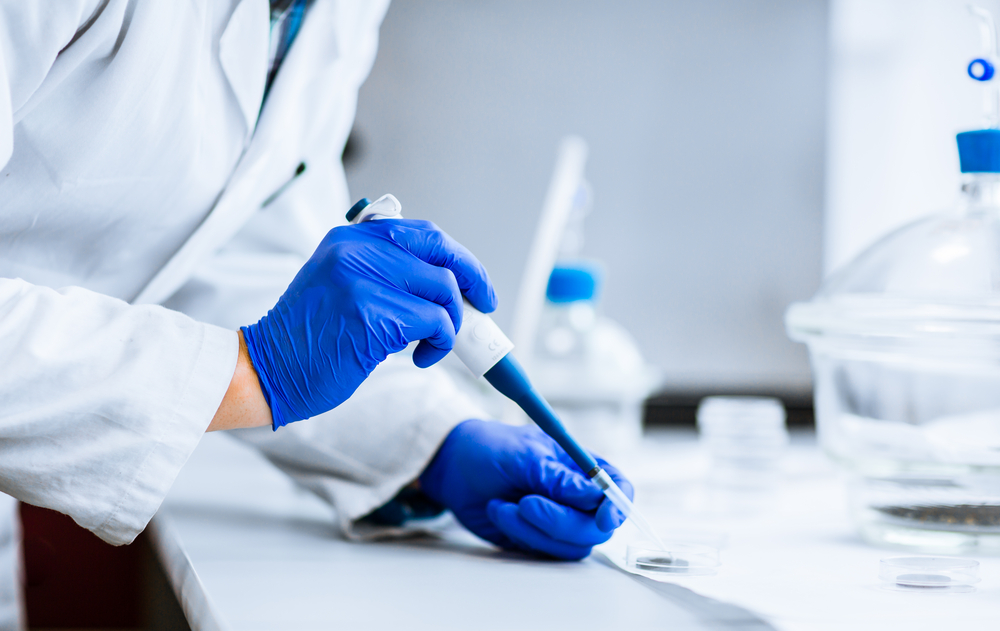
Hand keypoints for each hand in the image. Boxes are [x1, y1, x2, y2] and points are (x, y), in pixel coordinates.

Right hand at [241, 219, 496, 427]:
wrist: (266, 368)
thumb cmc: (310, 337)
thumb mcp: (342, 284)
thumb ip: (385, 272)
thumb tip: (450, 286)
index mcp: (352, 237)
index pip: (424, 233)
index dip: (460, 258)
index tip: (477, 285)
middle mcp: (356, 248)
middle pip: (441, 252)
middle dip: (474, 281)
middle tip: (483, 308)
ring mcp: (361, 278)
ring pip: (443, 290)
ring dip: (450, 324)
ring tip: (431, 345)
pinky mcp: (369, 313)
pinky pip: (434, 322)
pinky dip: (440, 343)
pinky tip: (421, 357)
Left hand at [419, 419, 632, 560]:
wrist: (454, 468)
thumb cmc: (491, 449)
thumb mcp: (524, 455)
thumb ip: (559, 478)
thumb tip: (595, 495)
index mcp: (580, 466)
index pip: (617, 487)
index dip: (619, 504)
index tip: (604, 518)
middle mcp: (575, 496)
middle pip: (596, 526)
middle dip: (561, 520)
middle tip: (528, 504)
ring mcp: (557, 520)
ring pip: (570, 544)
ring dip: (534, 529)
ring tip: (504, 505)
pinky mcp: (536, 539)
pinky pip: (542, 550)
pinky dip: (519, 534)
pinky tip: (498, 511)